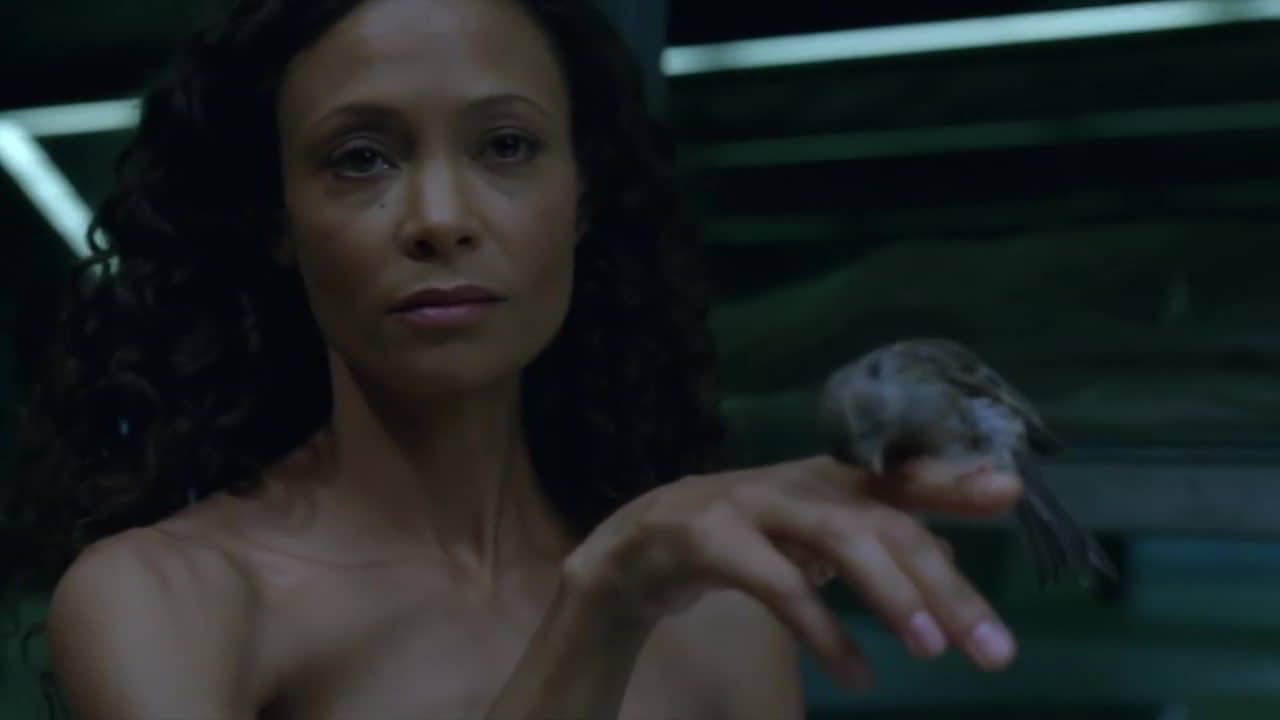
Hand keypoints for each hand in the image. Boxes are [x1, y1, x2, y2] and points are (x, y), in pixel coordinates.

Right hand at [563, 455, 1021, 689]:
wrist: (638, 546)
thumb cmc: (743, 539)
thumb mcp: (812, 535)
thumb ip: (876, 541)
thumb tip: (949, 566)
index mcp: (828, 478)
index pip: (901, 471)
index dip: (952, 479)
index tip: (1009, 490)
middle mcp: (798, 481)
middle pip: (884, 520)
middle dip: (944, 584)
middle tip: (995, 649)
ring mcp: (753, 501)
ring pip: (839, 539)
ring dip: (892, 594)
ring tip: (933, 650)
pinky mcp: (711, 535)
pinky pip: (779, 584)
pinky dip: (823, 633)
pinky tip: (856, 676)